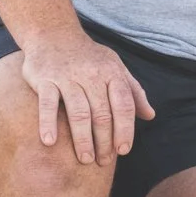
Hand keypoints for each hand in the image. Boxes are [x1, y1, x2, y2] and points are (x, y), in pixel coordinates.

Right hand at [21, 29, 154, 164]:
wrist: (54, 34)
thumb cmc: (89, 57)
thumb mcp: (116, 68)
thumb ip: (133, 92)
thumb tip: (150, 116)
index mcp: (112, 73)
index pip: (124, 105)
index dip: (125, 129)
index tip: (123, 151)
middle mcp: (92, 75)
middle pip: (102, 113)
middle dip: (105, 140)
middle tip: (103, 161)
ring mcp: (67, 76)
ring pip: (79, 112)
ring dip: (83, 138)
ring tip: (85, 159)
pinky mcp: (45, 79)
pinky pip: (47, 104)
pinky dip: (48, 123)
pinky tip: (50, 142)